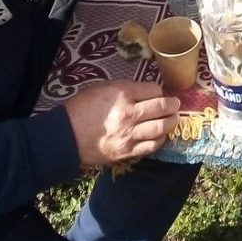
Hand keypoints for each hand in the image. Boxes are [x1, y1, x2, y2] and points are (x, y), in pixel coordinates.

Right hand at [64, 81, 181, 165]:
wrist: (65, 136)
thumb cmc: (81, 108)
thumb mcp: (102, 88)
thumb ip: (125, 89)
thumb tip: (144, 92)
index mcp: (122, 94)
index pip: (154, 90)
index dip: (160, 91)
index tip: (160, 94)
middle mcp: (129, 114)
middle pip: (162, 108)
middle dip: (173, 106)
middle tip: (176, 105)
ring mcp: (129, 135)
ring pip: (161, 128)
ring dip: (171, 123)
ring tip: (173, 119)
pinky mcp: (126, 152)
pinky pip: (151, 146)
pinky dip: (160, 140)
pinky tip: (161, 135)